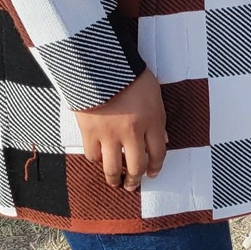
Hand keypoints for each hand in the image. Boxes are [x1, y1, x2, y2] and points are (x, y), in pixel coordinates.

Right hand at [73, 70, 167, 190]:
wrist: (100, 64)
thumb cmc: (130, 75)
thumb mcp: (154, 93)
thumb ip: (157, 118)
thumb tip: (161, 140)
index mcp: (152, 121)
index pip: (158, 153)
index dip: (156, 167)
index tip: (153, 173)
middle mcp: (132, 132)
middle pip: (136, 166)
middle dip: (135, 179)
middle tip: (133, 185)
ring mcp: (109, 134)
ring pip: (112, 167)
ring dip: (114, 178)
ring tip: (115, 182)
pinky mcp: (89, 131)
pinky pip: (93, 155)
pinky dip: (96, 160)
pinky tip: (99, 159)